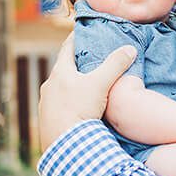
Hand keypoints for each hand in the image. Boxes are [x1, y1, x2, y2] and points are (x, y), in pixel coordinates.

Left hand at [36, 34, 134, 155]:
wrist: (63, 144)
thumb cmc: (79, 109)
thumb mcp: (100, 84)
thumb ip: (115, 65)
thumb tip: (130, 48)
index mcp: (59, 73)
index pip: (67, 48)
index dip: (76, 38)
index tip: (83, 32)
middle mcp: (49, 86)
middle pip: (64, 69)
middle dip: (77, 63)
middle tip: (91, 59)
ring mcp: (46, 104)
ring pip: (61, 88)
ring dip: (73, 84)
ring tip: (88, 85)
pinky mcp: (47, 120)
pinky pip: (60, 105)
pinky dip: (70, 101)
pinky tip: (79, 107)